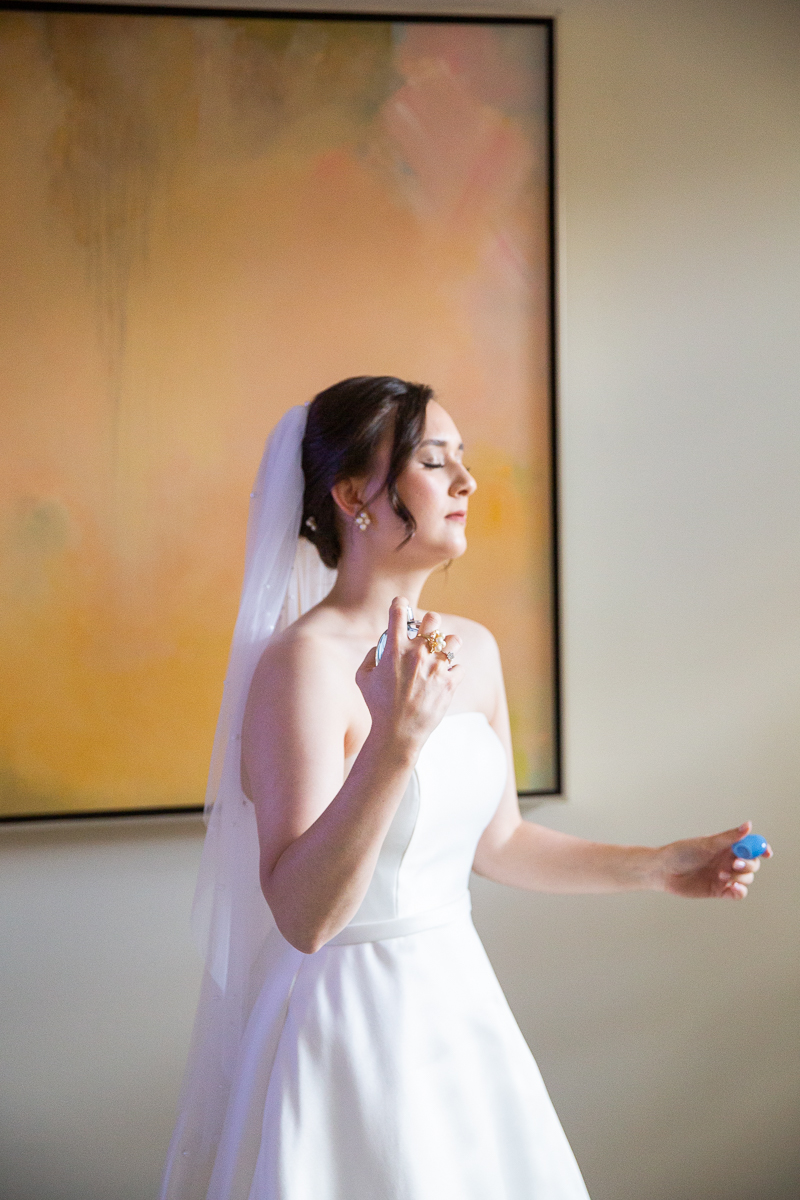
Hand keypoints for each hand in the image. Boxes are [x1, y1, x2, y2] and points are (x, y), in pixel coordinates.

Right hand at [356, 597, 461, 751]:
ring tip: (442, 654)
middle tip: (427, 633)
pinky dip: (453, 671)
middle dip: (430, 622)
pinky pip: (460, 666)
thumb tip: (382, 644)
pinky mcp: (450, 682)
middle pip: (433, 619)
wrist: (398, 734)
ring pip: (453, 640)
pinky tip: (445, 677)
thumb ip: (371, 655)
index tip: (402, 608)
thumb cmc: (377, 706)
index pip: (399, 610)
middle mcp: (418, 653)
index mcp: (395, 648)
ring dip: (448, 644)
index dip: (401, 604)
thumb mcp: (363, 678)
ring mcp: (436, 667)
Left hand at [654, 821, 772, 899]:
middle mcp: (727, 860)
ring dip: (740, 877)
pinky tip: (734, 888)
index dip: (761, 848)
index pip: (751, 846)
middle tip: (734, 863)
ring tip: (721, 875)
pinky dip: (740, 891)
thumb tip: (749, 825)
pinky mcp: (719, 891)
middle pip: (752, 864)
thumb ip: (729, 837)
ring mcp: (725, 876)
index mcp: (726, 846)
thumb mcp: (707, 843)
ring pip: (746, 878)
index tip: (766, 852)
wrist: (663, 871)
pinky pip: (738, 893)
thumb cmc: (681, 852)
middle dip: (748, 864)